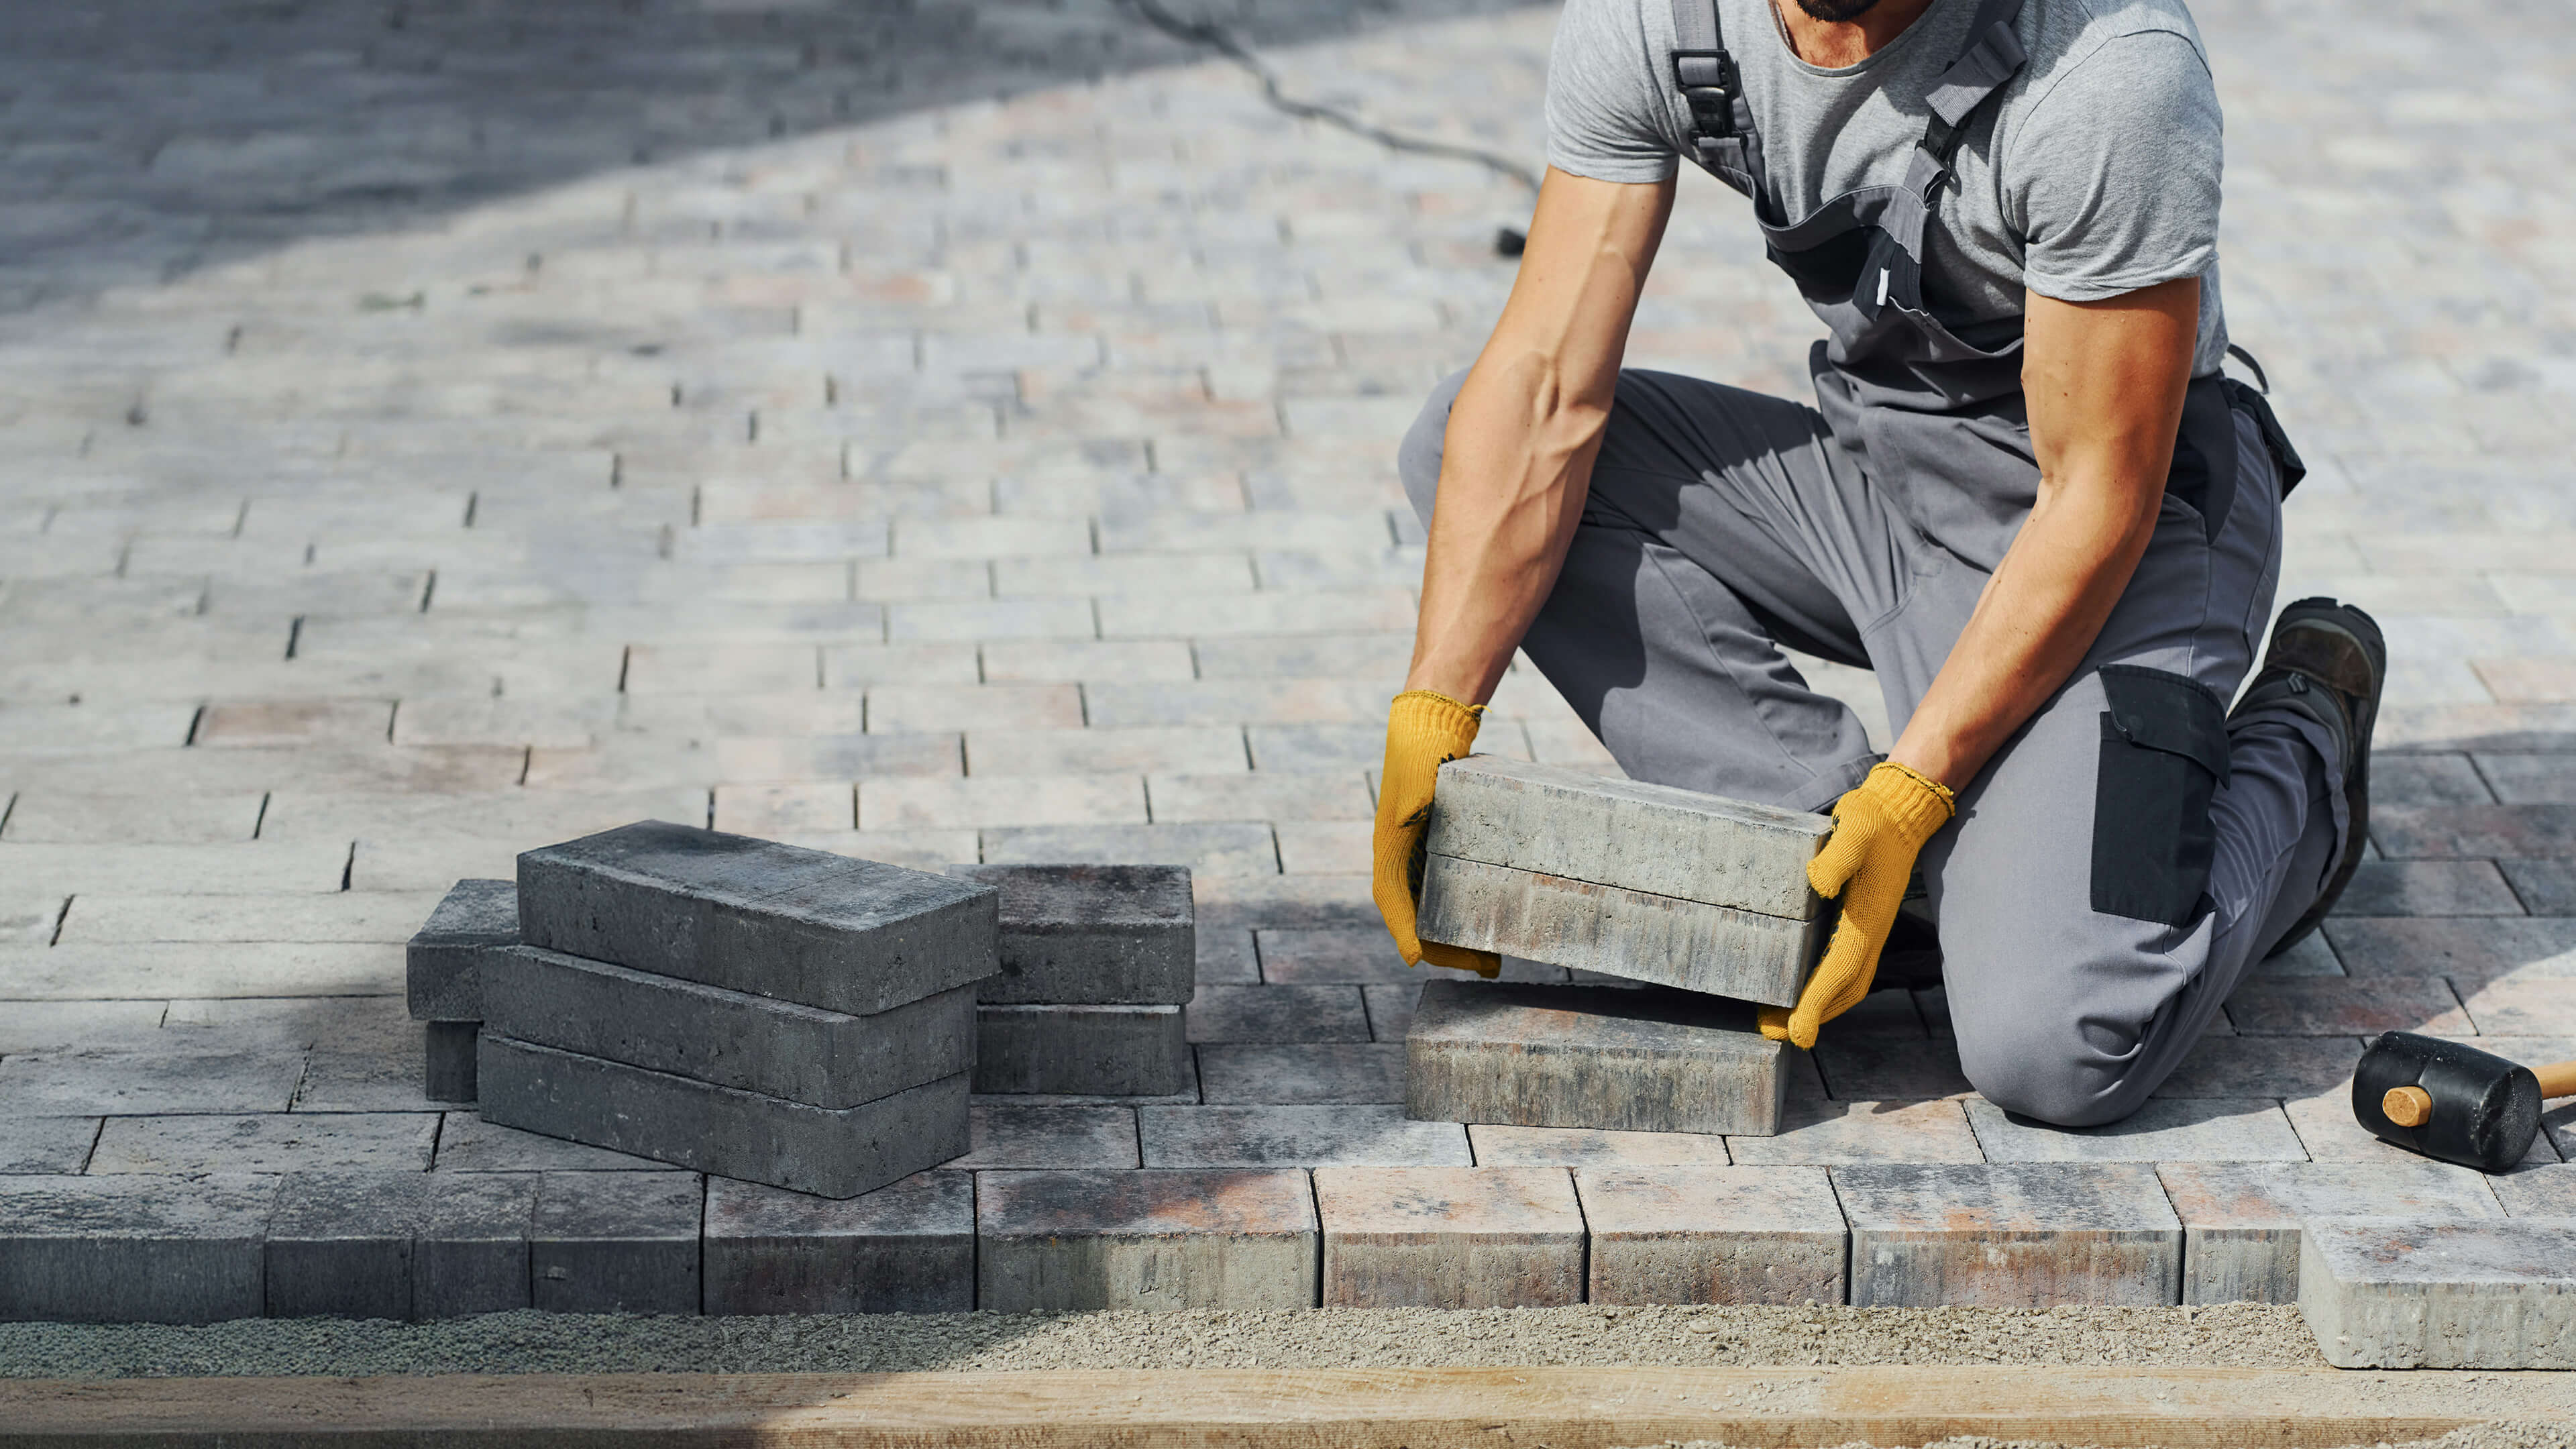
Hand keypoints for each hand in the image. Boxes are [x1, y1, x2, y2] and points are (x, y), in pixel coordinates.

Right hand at [1371, 690, 1502, 977]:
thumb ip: (1411, 803)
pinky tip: (1488, 922)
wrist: (1429, 727)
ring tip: (1494, 958)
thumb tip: (1405, 821)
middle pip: (1417, 916)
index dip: (1404, 933)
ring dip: (1457, 936)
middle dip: (1446, 947)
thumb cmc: (1421, 754)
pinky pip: (1445, 893)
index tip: (1417, 961)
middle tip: (1487, 967)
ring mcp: (1418, 856)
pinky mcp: (1436, 850)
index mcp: (1390, 847)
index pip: (1392, 900)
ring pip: (1432, 909)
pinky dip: (1462, 914)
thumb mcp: (1418, 781)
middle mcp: (1399, 858)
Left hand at [1760, 761, 1954, 1047]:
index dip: (1817, 1004)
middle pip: (1844, 988)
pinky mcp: (1857, 920)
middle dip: (1812, 1016)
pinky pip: (1843, 964)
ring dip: (1817, 1006)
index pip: (1841, 970)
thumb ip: (1838, 856)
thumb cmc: (1873, 820)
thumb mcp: (1855, 829)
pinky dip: (1822, 986)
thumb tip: (1819, 884)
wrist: (1897, 811)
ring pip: (1846, 981)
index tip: (1796, 1033)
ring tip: (1778, 1021)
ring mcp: (1866, 928)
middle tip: (1772, 1032)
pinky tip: (1797, 987)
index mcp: (1869, 917)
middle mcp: (1870, 930)